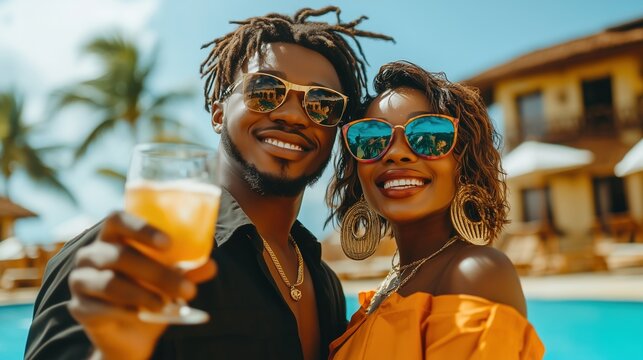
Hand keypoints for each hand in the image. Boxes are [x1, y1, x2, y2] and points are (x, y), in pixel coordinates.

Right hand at [68, 211, 216, 359]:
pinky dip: (126, 312)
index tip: (169, 244)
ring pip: (110, 283)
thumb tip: (211, 265)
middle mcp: (91, 254)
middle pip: (121, 256)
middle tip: (188, 290)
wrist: (130, 333)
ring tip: (166, 305)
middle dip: (158, 273)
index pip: (118, 219)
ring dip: (143, 295)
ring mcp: (81, 280)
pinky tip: (143, 316)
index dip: (142, 229)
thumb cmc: (150, 292)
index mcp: (112, 237)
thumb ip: (188, 270)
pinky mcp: (79, 307)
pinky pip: (102, 308)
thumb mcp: (172, 279)